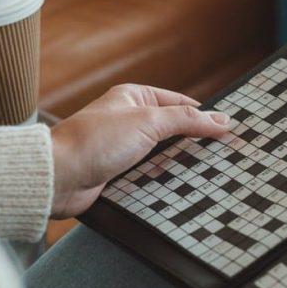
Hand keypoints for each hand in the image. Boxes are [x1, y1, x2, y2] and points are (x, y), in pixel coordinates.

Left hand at [49, 84, 231, 217]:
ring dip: (176, 166)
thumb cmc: (93, 142)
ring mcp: (122, 148)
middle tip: (222, 155)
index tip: (228, 131)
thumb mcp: (148, 122)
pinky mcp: (117, 174)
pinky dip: (161, 182)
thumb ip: (186, 121)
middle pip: (173, 131)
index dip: (204, 116)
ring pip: (162, 156)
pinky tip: (178, 189)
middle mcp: (128, 121)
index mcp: (134, 98)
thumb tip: (220, 120)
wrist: (58, 177)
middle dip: (193, 143)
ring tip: (206, 175)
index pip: (180, 104)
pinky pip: (148, 177)